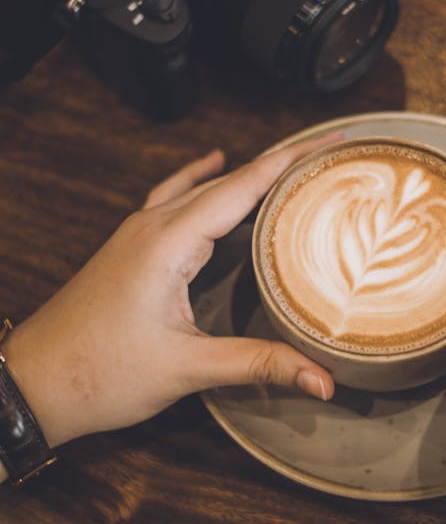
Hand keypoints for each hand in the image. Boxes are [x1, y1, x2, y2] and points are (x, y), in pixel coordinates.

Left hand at [1, 136, 340, 461]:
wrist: (33, 382)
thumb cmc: (98, 373)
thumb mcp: (187, 368)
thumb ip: (258, 364)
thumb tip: (320, 377)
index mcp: (169, 242)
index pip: (244, 186)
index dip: (294, 162)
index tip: (332, 141)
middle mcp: (153, 226)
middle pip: (229, 179)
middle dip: (282, 163)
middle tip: (329, 153)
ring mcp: (137, 233)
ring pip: (203, 187)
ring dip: (246, 173)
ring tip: (289, 163)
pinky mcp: (130, 247)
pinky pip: (174, 198)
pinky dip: (203, 182)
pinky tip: (212, 169)